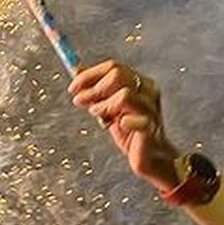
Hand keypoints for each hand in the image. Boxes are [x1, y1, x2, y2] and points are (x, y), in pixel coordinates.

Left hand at [69, 60, 180, 187]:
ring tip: (97, 115)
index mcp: (139, 83)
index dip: (90, 75)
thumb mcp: (109, 109)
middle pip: (117, 75)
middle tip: (79, 101)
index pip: (113, 67)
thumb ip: (97, 91)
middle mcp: (148, 91)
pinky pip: (135, 119)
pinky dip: (123, 121)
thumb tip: (77, 70)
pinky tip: (120, 125)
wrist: (149, 157)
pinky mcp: (150, 127)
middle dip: (93, 88)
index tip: (73, 87)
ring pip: (124, 94)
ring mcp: (151, 108)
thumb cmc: (131, 133)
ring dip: (104, 104)